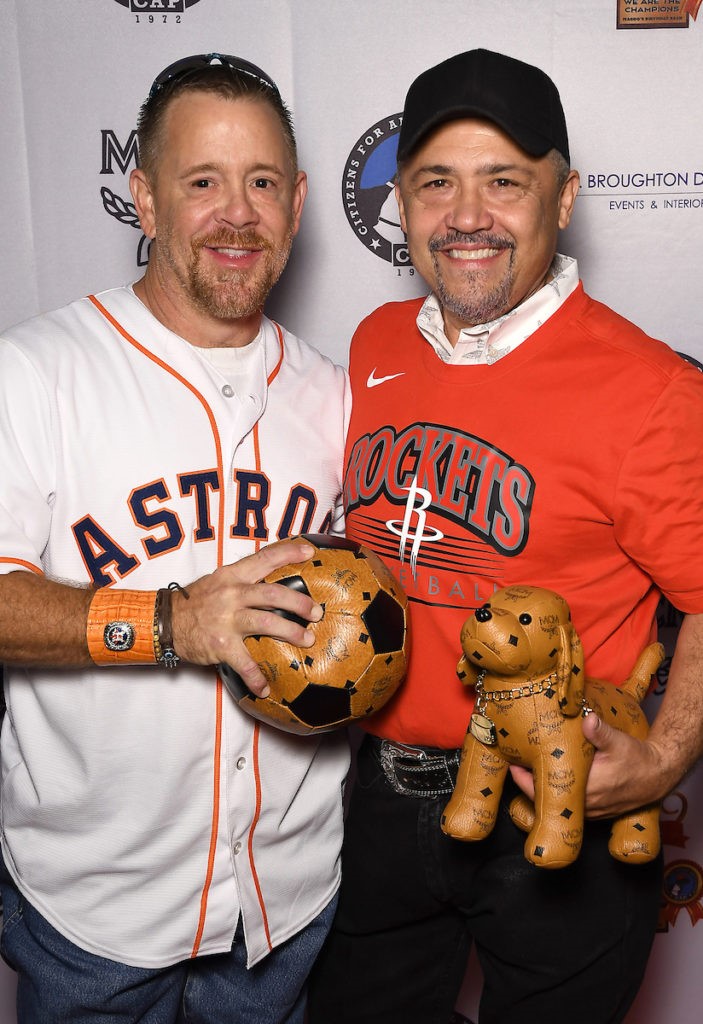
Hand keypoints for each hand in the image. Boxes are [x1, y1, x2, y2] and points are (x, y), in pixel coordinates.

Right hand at [172, 538, 321, 695]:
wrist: (165, 621)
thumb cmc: (194, 602)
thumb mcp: (218, 581)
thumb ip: (243, 580)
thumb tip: (274, 582)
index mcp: (232, 576)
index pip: (264, 558)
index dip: (288, 553)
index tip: (309, 552)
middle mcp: (231, 594)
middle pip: (273, 594)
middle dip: (299, 603)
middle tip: (316, 612)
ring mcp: (227, 620)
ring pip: (267, 623)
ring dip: (291, 632)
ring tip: (307, 639)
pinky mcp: (222, 645)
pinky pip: (245, 663)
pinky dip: (256, 677)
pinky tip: (265, 688)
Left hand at [509, 714, 668, 819]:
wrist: (656, 776)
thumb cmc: (636, 758)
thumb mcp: (618, 741)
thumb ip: (600, 731)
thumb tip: (588, 719)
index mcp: (586, 789)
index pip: (544, 790)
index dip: (524, 778)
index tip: (512, 762)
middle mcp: (585, 805)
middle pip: (544, 799)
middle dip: (527, 782)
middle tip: (514, 762)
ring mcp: (590, 811)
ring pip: (555, 804)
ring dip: (540, 789)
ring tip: (526, 769)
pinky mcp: (594, 811)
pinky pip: (567, 805)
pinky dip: (555, 794)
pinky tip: (549, 778)